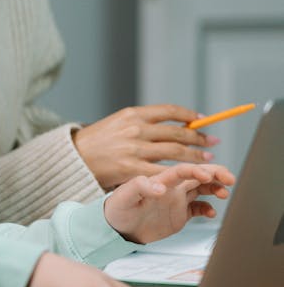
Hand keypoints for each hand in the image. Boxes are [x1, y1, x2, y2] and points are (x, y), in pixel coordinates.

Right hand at [72, 105, 218, 189]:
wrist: (75, 157)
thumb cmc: (97, 140)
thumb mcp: (118, 122)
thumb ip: (143, 122)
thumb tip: (173, 125)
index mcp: (133, 114)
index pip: (170, 111)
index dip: (189, 116)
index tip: (201, 120)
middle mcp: (136, 130)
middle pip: (177, 132)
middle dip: (199, 137)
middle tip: (212, 141)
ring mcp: (134, 150)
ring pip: (175, 152)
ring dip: (195, 155)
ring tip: (207, 158)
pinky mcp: (131, 170)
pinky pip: (162, 171)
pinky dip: (178, 172)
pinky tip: (188, 175)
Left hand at [104, 162, 234, 243]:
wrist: (115, 227)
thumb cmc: (116, 209)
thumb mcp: (125, 196)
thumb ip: (141, 188)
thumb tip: (160, 188)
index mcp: (160, 180)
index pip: (182, 171)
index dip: (196, 170)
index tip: (208, 175)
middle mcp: (171, 188)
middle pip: (198, 176)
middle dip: (216, 174)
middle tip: (230, 179)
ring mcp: (176, 200)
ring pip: (202, 189)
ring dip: (215, 188)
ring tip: (224, 193)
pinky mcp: (179, 214)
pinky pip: (198, 208)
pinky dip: (207, 208)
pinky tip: (211, 213)